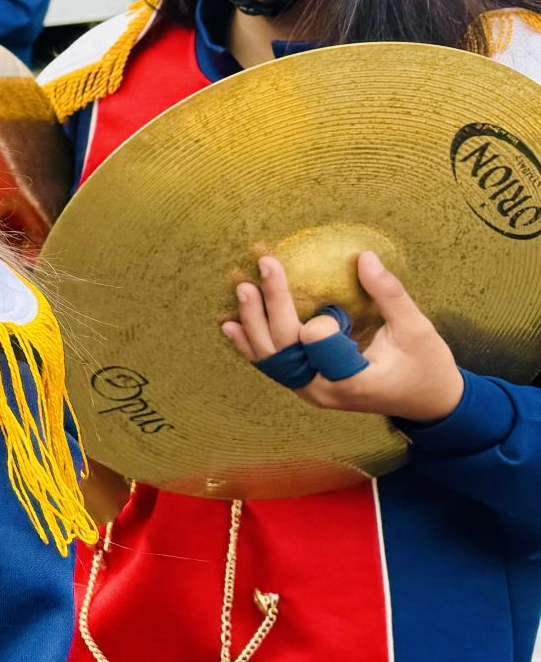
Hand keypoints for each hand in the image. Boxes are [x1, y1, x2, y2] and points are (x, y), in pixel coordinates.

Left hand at [222, 251, 464, 422]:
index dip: (320, 323)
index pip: (317, 344)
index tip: (335, 309)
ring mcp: (310, 390)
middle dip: (272, 305)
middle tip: (265, 266)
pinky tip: (232, 325)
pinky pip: (273, 365)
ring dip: (253, 323)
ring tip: (242, 290)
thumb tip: (364, 257)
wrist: (427, 404)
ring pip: (270, 358)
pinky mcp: (305, 385)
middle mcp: (322, 389)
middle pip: (284, 346)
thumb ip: (389, 295)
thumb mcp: (416, 330)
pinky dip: (252, 344)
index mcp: (352, 380)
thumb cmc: (427, 366)